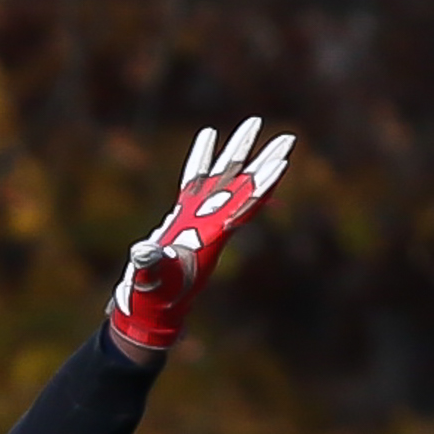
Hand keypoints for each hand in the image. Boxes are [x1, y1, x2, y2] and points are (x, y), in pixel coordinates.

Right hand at [106, 117, 296, 360]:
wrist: (148, 310)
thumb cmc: (151, 299)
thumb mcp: (149, 281)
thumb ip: (150, 264)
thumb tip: (146, 250)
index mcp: (210, 239)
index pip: (243, 207)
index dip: (261, 185)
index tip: (282, 163)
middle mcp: (211, 226)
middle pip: (243, 188)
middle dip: (263, 163)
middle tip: (287, 138)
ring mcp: (197, 219)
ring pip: (223, 178)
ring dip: (238, 152)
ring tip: (253, 123)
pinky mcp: (182, 216)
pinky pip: (196, 180)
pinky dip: (202, 158)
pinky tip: (208, 135)